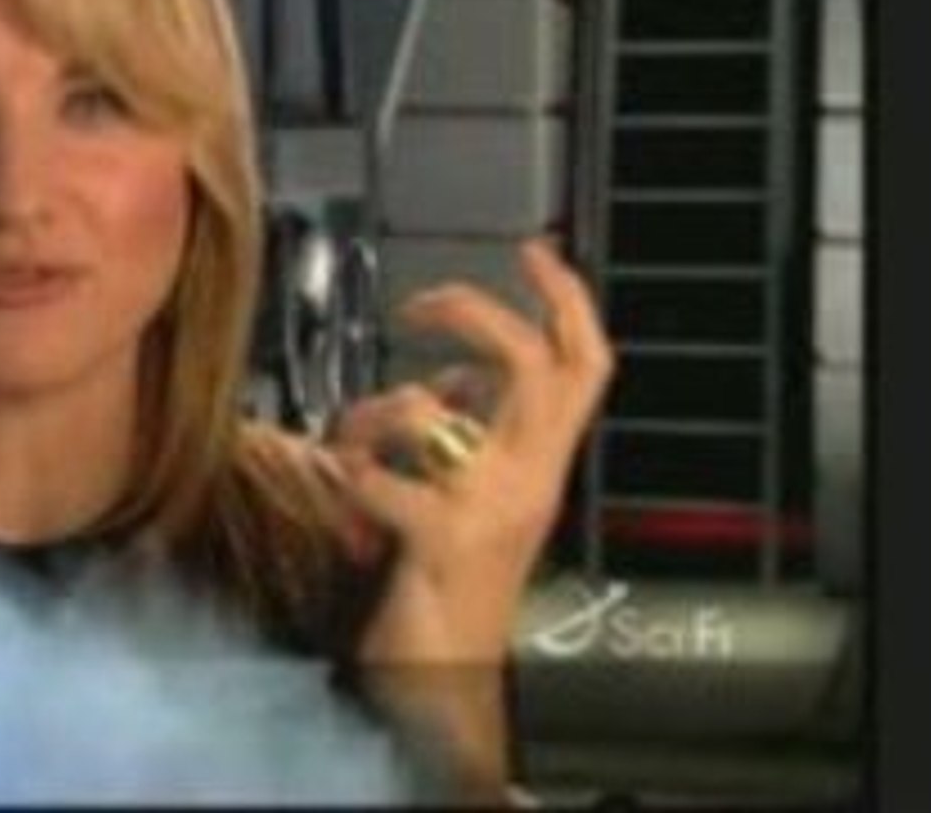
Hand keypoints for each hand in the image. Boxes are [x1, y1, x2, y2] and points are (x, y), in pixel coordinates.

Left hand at [326, 237, 615, 664]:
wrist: (444, 680)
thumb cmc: (446, 589)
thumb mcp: (473, 500)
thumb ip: (475, 438)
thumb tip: (450, 381)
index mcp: (541, 468)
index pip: (586, 367)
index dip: (566, 298)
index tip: (535, 250)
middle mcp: (528, 485)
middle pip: (536, 366)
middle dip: (476, 314)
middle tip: (424, 306)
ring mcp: (488, 512)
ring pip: (442, 411)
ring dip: (379, 410)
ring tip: (354, 439)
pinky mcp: (440, 541)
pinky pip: (382, 476)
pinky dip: (348, 472)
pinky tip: (344, 491)